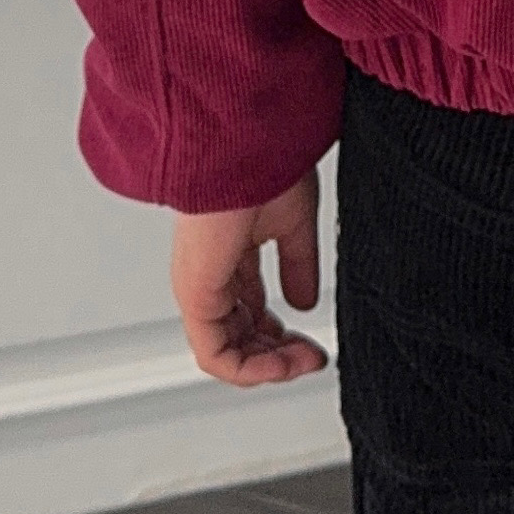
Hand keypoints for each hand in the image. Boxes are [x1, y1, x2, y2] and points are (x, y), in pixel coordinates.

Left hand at [171, 169, 328, 385]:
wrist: (249, 144)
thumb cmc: (265, 162)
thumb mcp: (293, 223)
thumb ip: (297, 265)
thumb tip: (303, 302)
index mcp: (228, 256)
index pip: (247, 313)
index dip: (281, 335)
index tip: (315, 342)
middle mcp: (210, 274)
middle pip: (238, 338)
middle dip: (279, 356)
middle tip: (313, 356)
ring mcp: (201, 287)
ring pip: (226, 353)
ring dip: (269, 367)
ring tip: (305, 361)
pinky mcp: (197, 295)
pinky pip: (215, 355)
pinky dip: (251, 370)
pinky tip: (283, 365)